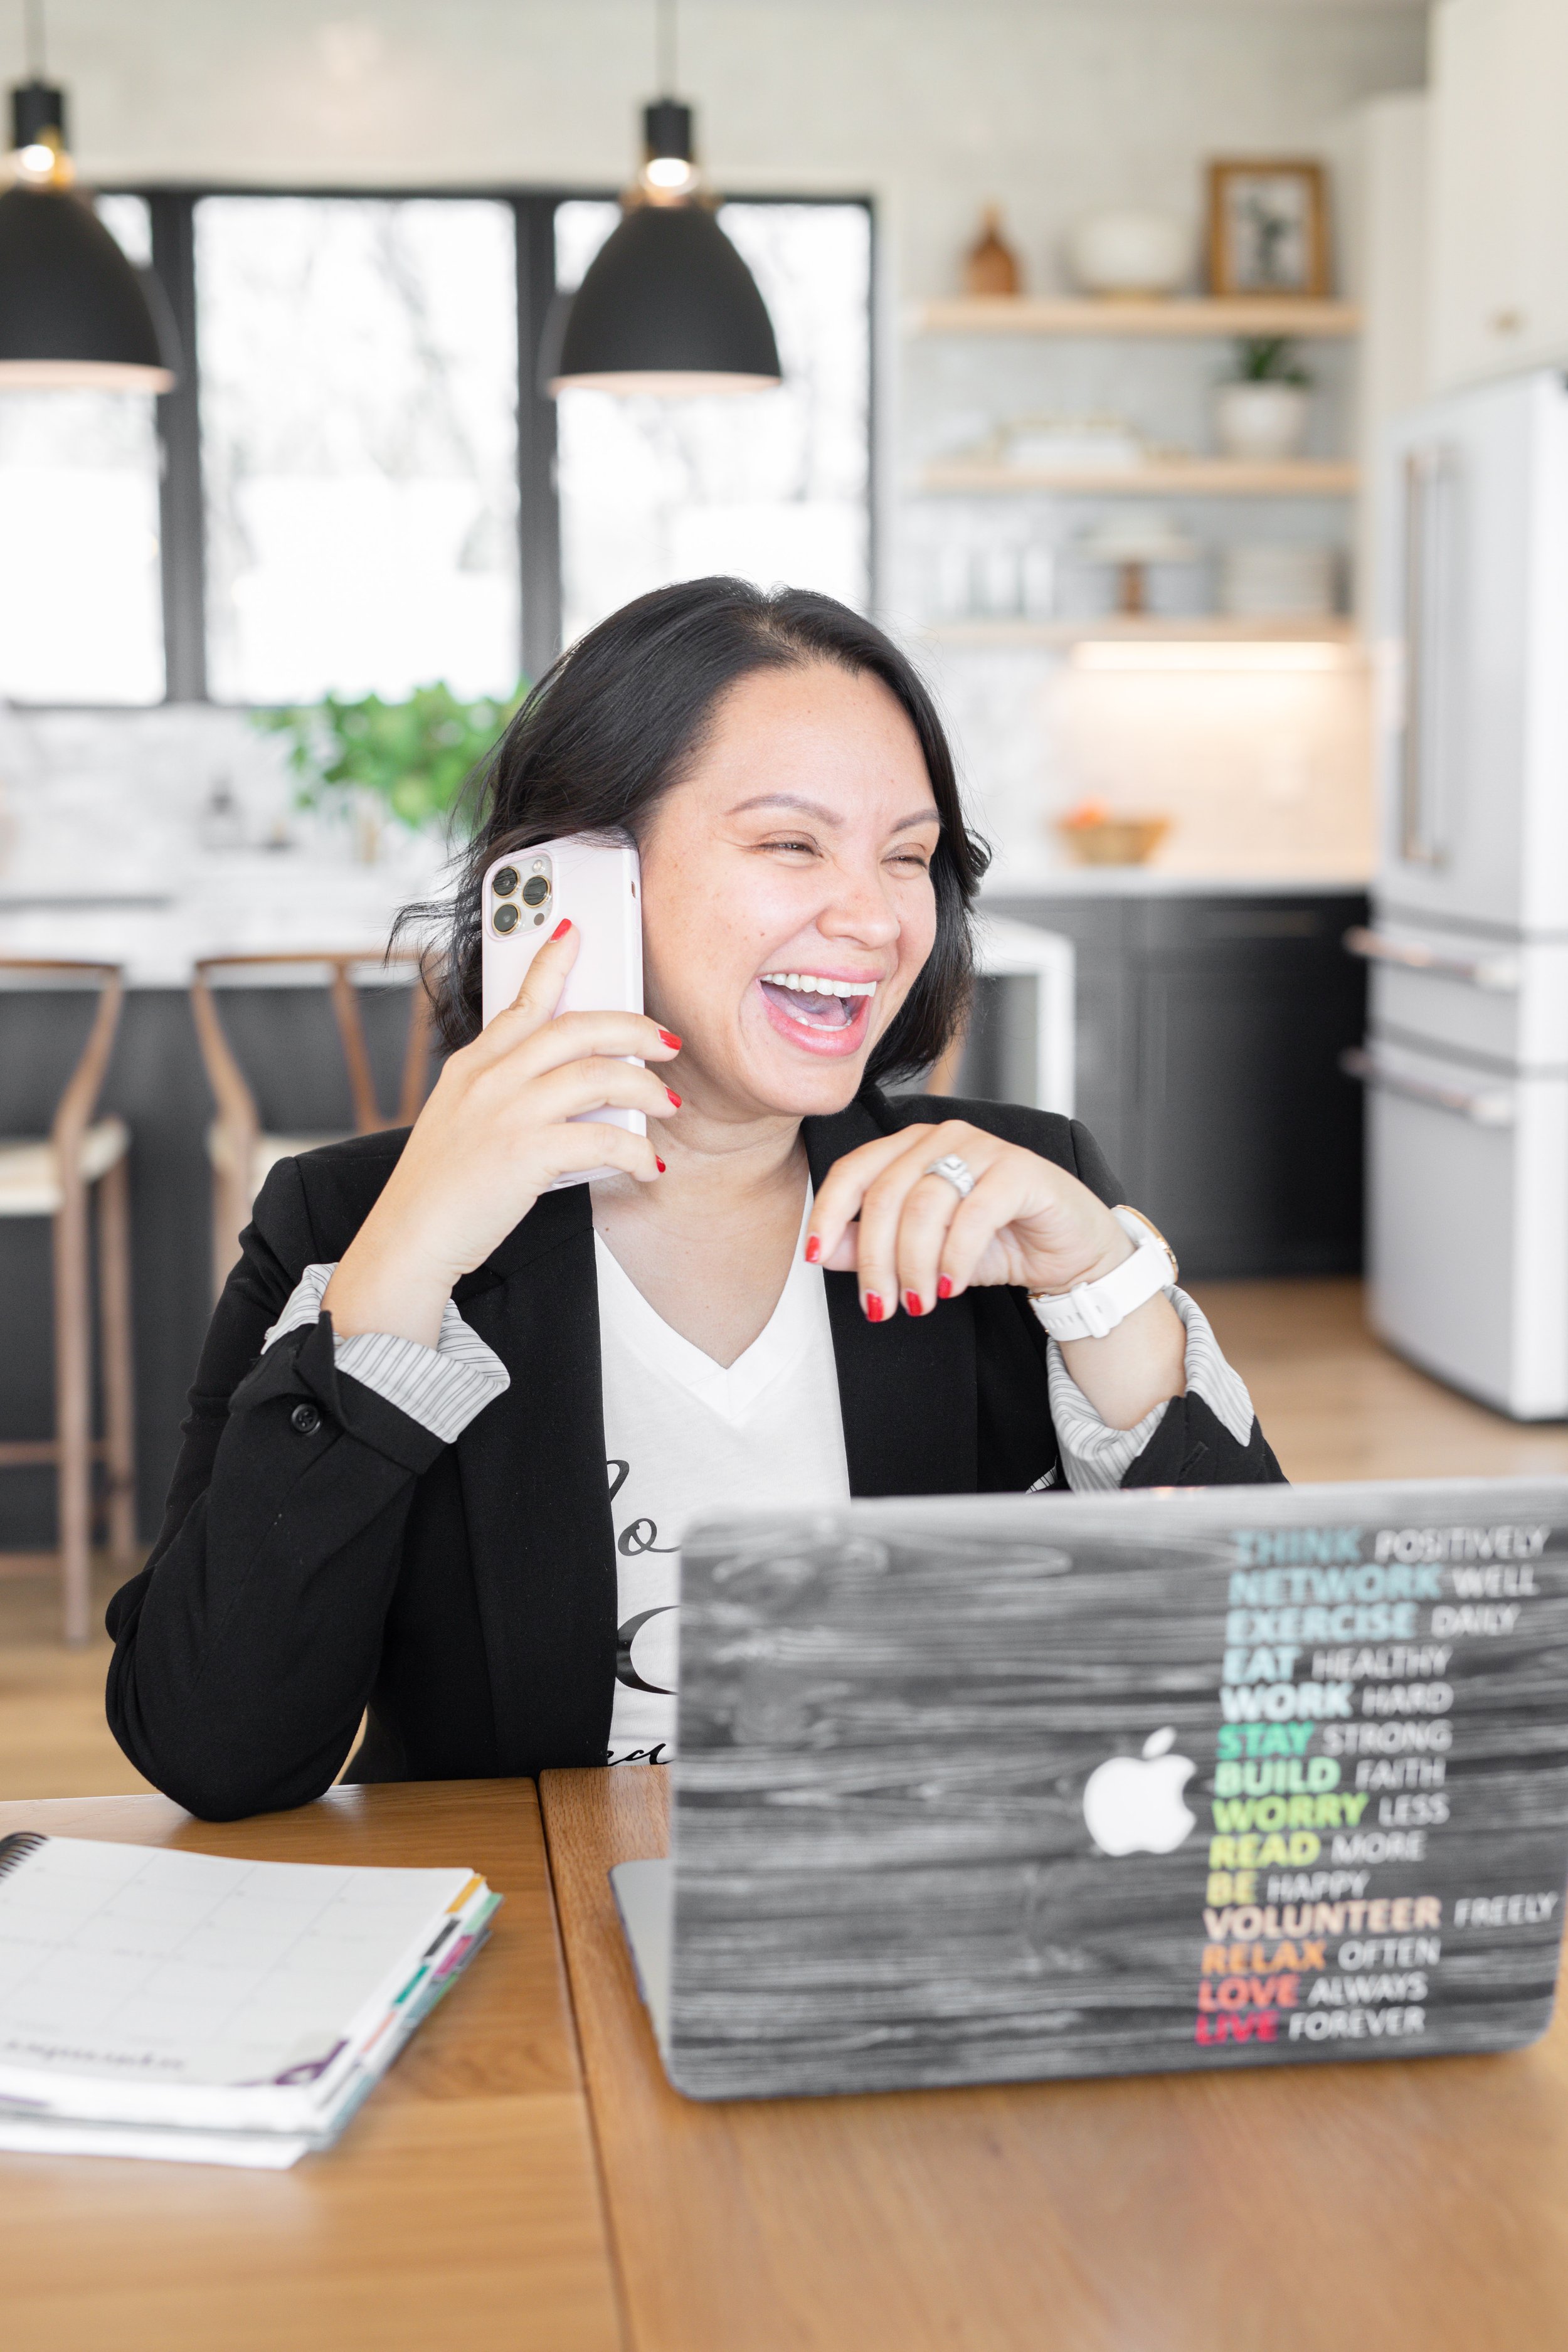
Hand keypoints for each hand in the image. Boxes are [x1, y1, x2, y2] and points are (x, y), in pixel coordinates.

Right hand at [322, 922, 679, 1345]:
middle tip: (667, 1043)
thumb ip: (500, 1090)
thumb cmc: (440, 1188)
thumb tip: (563, 1084)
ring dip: (646, 1088)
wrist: (410, 1238)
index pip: (520, 1002)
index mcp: (472, 1066)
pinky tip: (649, 1164)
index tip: (576, 931)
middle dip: (633, 1029)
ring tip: (668, 1104)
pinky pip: (603, 1138)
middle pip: (577, 1028)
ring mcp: (508, 1113)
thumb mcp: (458, 1119)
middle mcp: (490, 1079)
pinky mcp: (526, 1153)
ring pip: (598, 1075)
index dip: (551, 962)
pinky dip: (637, 1150)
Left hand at [807, 1120, 1185, 1430]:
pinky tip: (951, 1286)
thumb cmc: (991, 1244)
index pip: (853, 1171)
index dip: (828, 1213)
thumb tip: (820, 1251)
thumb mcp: (920, 1252)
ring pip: (925, 1205)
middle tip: (881, 1306)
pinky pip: (973, 1214)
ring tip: (919, 1302)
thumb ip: (869, 1247)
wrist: (1066, 1251)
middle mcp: (942, 1136)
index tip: (811, 1257)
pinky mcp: (1019, 1170)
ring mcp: (982, 1147)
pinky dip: (955, 1256)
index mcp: (909, 1146)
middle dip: (876, 1259)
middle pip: (886, 1195)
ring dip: (914, 1264)